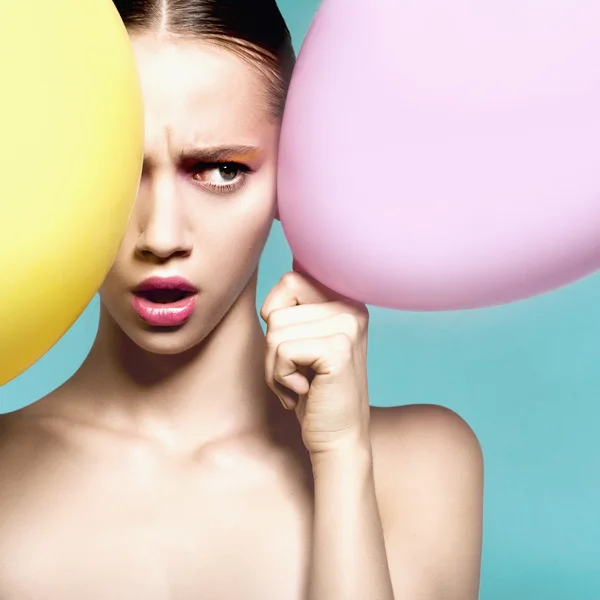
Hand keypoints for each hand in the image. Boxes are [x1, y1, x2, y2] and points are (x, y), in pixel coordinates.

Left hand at [260, 262, 370, 455]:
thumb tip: (285, 267)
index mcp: (346, 301)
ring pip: (274, 331)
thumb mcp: (303, 342)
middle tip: (297, 374)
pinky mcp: (338, 349)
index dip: (277, 315)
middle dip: (273, 349)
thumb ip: (295, 308)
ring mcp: (348, 326)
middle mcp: (352, 308)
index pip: (290, 279)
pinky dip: (280, 377)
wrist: (338, 439)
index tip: (296, 348)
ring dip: (274, 367)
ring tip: (299, 384)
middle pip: (277, 310)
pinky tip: (304, 392)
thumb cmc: (314, 392)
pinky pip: (281, 350)